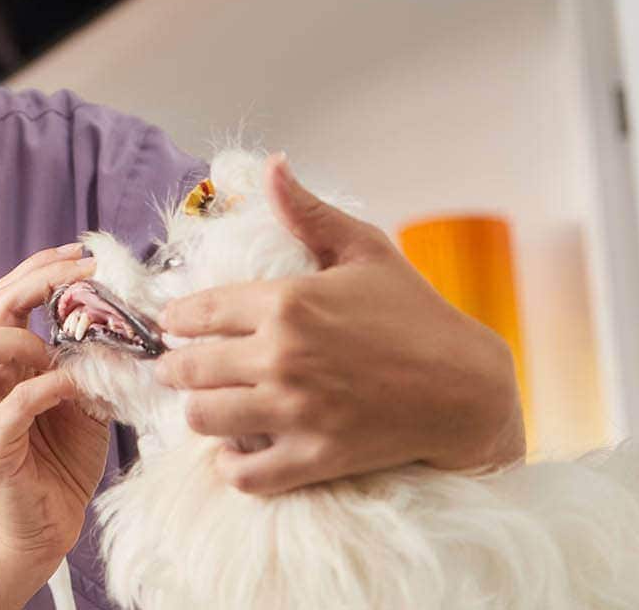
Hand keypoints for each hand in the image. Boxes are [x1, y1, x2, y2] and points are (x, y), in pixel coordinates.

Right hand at [0, 243, 109, 567]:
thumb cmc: (64, 460)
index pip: (11, 295)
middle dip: (37, 281)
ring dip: (21, 336)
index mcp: (12, 362)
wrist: (49, 525)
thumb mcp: (88, 398)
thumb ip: (94, 361)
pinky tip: (70, 388)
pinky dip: (42, 388)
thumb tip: (125, 322)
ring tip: (62, 347)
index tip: (81, 255)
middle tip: (82, 275)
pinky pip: (9, 405)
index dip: (41, 269)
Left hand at [153, 153, 525, 494]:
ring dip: (197, 411)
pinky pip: (244, 474)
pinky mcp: (314, 458)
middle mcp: (282, 356)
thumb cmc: (416, 313)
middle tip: (172, 369)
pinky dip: (230, 466)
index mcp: (287, 301)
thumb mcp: (364, 250)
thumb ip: (308, 212)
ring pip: (204, 417)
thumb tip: (271, 165)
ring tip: (202, 404)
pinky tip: (233, 451)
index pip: (200, 312)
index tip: (169, 325)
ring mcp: (295, 411)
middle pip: (191, 368)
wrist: (468, 389)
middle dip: (173, 368)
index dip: (175, 320)